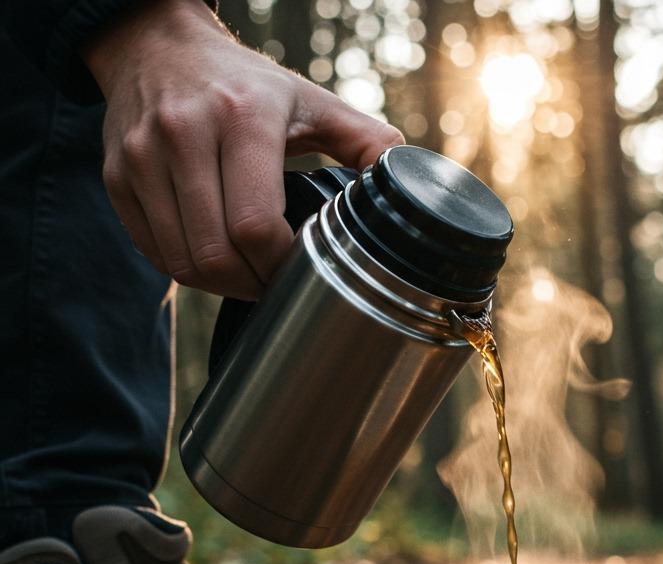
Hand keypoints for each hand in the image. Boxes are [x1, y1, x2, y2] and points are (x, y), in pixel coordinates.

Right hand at [83, 0, 402, 298]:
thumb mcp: (313, 102)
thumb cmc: (247, 85)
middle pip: (217, 254)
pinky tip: (216, 261)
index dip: (282, 267)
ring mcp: (142, 156)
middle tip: (277, 285)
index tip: (302, 271)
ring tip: (249, 277)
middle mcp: (184, 133)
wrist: (158, 47)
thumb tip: (413, 185)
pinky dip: (188, 271)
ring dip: (222, 286)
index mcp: (243, 118)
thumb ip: (368, 143)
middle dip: (254, 285)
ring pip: (182, 262)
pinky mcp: (117, 176)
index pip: (257, 225)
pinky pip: (154, 252)